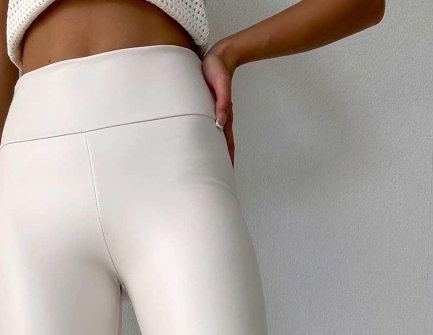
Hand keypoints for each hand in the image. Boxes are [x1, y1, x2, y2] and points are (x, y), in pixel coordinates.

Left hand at [201, 42, 237, 165]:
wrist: (219, 57)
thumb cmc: (217, 69)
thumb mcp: (220, 83)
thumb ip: (222, 101)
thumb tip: (221, 122)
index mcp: (224, 115)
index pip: (227, 143)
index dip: (227, 159)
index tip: (226, 175)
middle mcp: (221, 118)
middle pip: (222, 146)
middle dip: (221, 163)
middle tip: (217, 179)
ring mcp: (215, 114)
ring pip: (216, 139)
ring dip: (214, 153)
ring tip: (210, 168)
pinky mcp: (210, 109)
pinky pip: (210, 129)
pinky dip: (209, 141)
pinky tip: (204, 147)